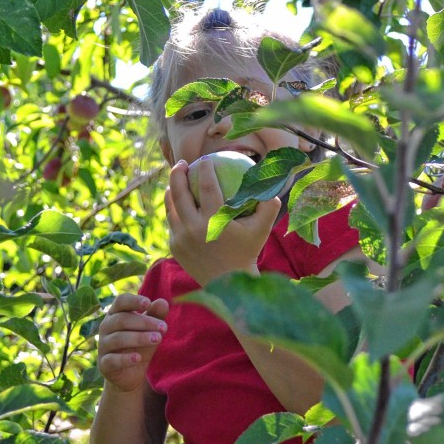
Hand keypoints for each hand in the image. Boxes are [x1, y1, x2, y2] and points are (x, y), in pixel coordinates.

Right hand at [97, 293, 167, 392]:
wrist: (130, 374)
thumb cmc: (140, 345)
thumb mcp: (150, 330)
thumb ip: (156, 315)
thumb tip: (162, 302)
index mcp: (115, 314)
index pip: (121, 301)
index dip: (133, 301)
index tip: (148, 303)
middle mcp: (105, 327)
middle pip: (122, 320)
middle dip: (144, 322)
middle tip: (164, 327)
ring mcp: (103, 346)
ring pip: (118, 339)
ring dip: (139, 338)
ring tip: (158, 339)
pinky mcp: (104, 364)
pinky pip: (112, 360)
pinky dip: (125, 359)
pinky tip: (138, 358)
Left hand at [165, 158, 279, 285]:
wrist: (228, 284)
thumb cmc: (247, 252)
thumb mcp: (262, 230)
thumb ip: (269, 205)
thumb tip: (271, 182)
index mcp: (214, 221)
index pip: (206, 186)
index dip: (204, 168)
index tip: (206, 158)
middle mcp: (193, 228)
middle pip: (180, 193)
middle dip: (177, 173)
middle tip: (182, 162)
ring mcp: (181, 238)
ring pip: (171, 208)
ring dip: (171, 190)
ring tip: (175, 180)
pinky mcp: (175, 247)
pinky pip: (172, 223)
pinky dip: (173, 210)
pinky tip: (176, 203)